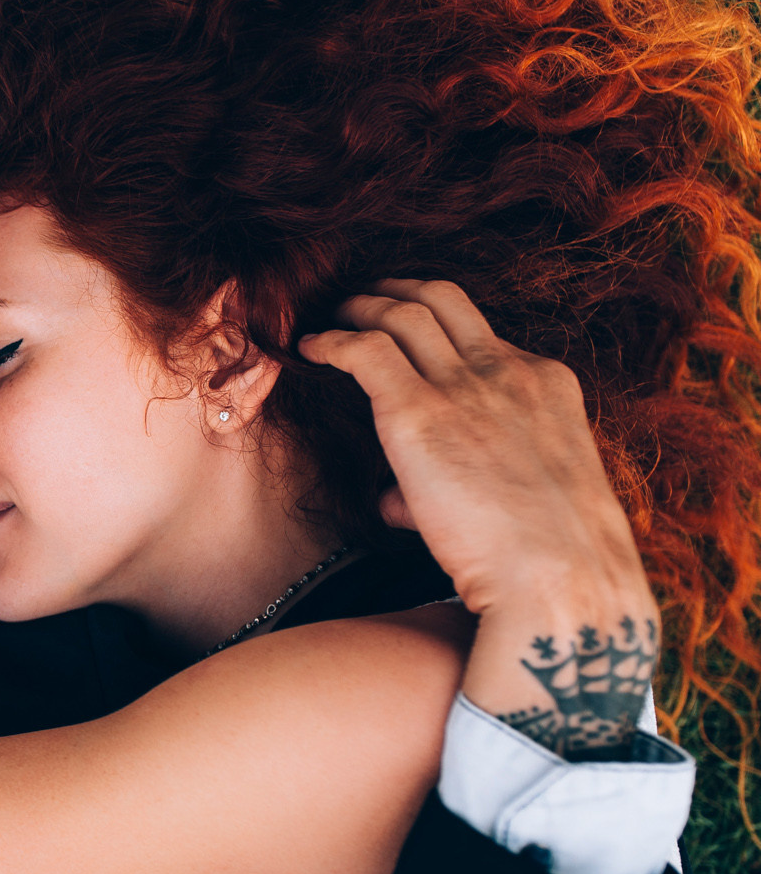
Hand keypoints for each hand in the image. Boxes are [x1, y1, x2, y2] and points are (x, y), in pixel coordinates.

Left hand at [302, 279, 657, 752]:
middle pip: (442, 299)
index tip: (404, 332)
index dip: (436, 326)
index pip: (482, 334)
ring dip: (359, 307)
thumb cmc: (546, 563)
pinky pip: (365, 351)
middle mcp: (507, 371)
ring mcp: (465, 387)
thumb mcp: (522, 502)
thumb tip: (393, 502)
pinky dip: (333, 341)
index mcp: (546, 384)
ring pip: (402, 313)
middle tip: (362, 298)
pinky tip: (310, 348)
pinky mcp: (419, 413)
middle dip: (395, 290)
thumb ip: (457, 488)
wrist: (563, 582)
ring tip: (330, 315)